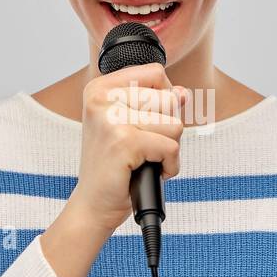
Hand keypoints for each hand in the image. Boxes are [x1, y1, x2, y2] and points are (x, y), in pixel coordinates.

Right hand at [65, 62, 186, 234]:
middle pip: (169, 98)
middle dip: (166, 129)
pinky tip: (148, 172)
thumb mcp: (133, 124)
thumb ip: (157, 103)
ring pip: (175, 124)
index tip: (145, 122)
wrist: (94, 203)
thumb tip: (183, 93)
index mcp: (100, 87)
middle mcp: (101, 98)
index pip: (155, 73)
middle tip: (141, 147)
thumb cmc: (114, 165)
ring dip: (167, 149)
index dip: (163, 100)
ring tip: (142, 160)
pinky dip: (169, 166)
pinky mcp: (124, 141)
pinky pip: (172, 147)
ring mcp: (111, 118)